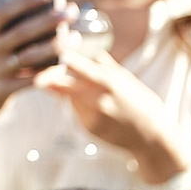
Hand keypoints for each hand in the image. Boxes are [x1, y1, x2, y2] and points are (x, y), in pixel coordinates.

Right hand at [0, 0, 71, 156]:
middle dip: (49, 20)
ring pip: (30, 57)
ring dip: (55, 46)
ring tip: (76, 38)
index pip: (5, 12)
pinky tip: (65, 65)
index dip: (27, 1)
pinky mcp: (3, 91)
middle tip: (72, 10)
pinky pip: (32, 81)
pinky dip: (49, 73)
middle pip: (22, 32)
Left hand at [36, 45, 190, 182]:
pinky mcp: (88, 128)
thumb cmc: (145, 106)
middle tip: (37, 76)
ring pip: (69, 98)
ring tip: (91, 94)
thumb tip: (94, 51)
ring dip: (70, 93)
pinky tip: (100, 111)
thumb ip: (108, 67)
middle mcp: (96, 99)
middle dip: (46, 79)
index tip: (52, 49)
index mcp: (109, 83)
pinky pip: (78, 112)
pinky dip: (82, 108)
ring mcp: (91, 116)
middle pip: (61, 85)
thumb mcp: (130, 81)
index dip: (63, 57)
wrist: (153, 140)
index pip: (79, 66)